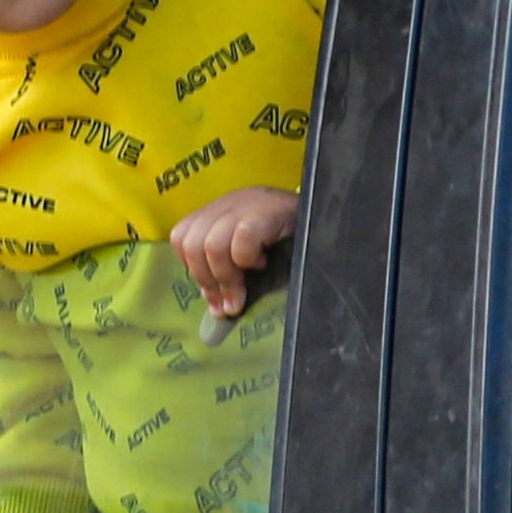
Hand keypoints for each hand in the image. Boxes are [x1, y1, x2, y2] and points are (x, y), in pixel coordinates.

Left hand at [171, 184, 299, 326]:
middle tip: (230, 301)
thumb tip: (217, 310)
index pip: (181, 236)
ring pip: (211, 244)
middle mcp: (229, 202)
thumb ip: (230, 276)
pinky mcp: (268, 209)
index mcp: (220, 211)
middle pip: (191, 242)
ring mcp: (248, 202)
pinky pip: (242, 238)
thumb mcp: (253, 259)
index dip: (193, 270)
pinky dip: (247, 258)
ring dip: (227, 277)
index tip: (214, 297)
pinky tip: (262, 262)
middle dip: (208, 279)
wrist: (329, 222)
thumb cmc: (291, 245)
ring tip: (246, 288)